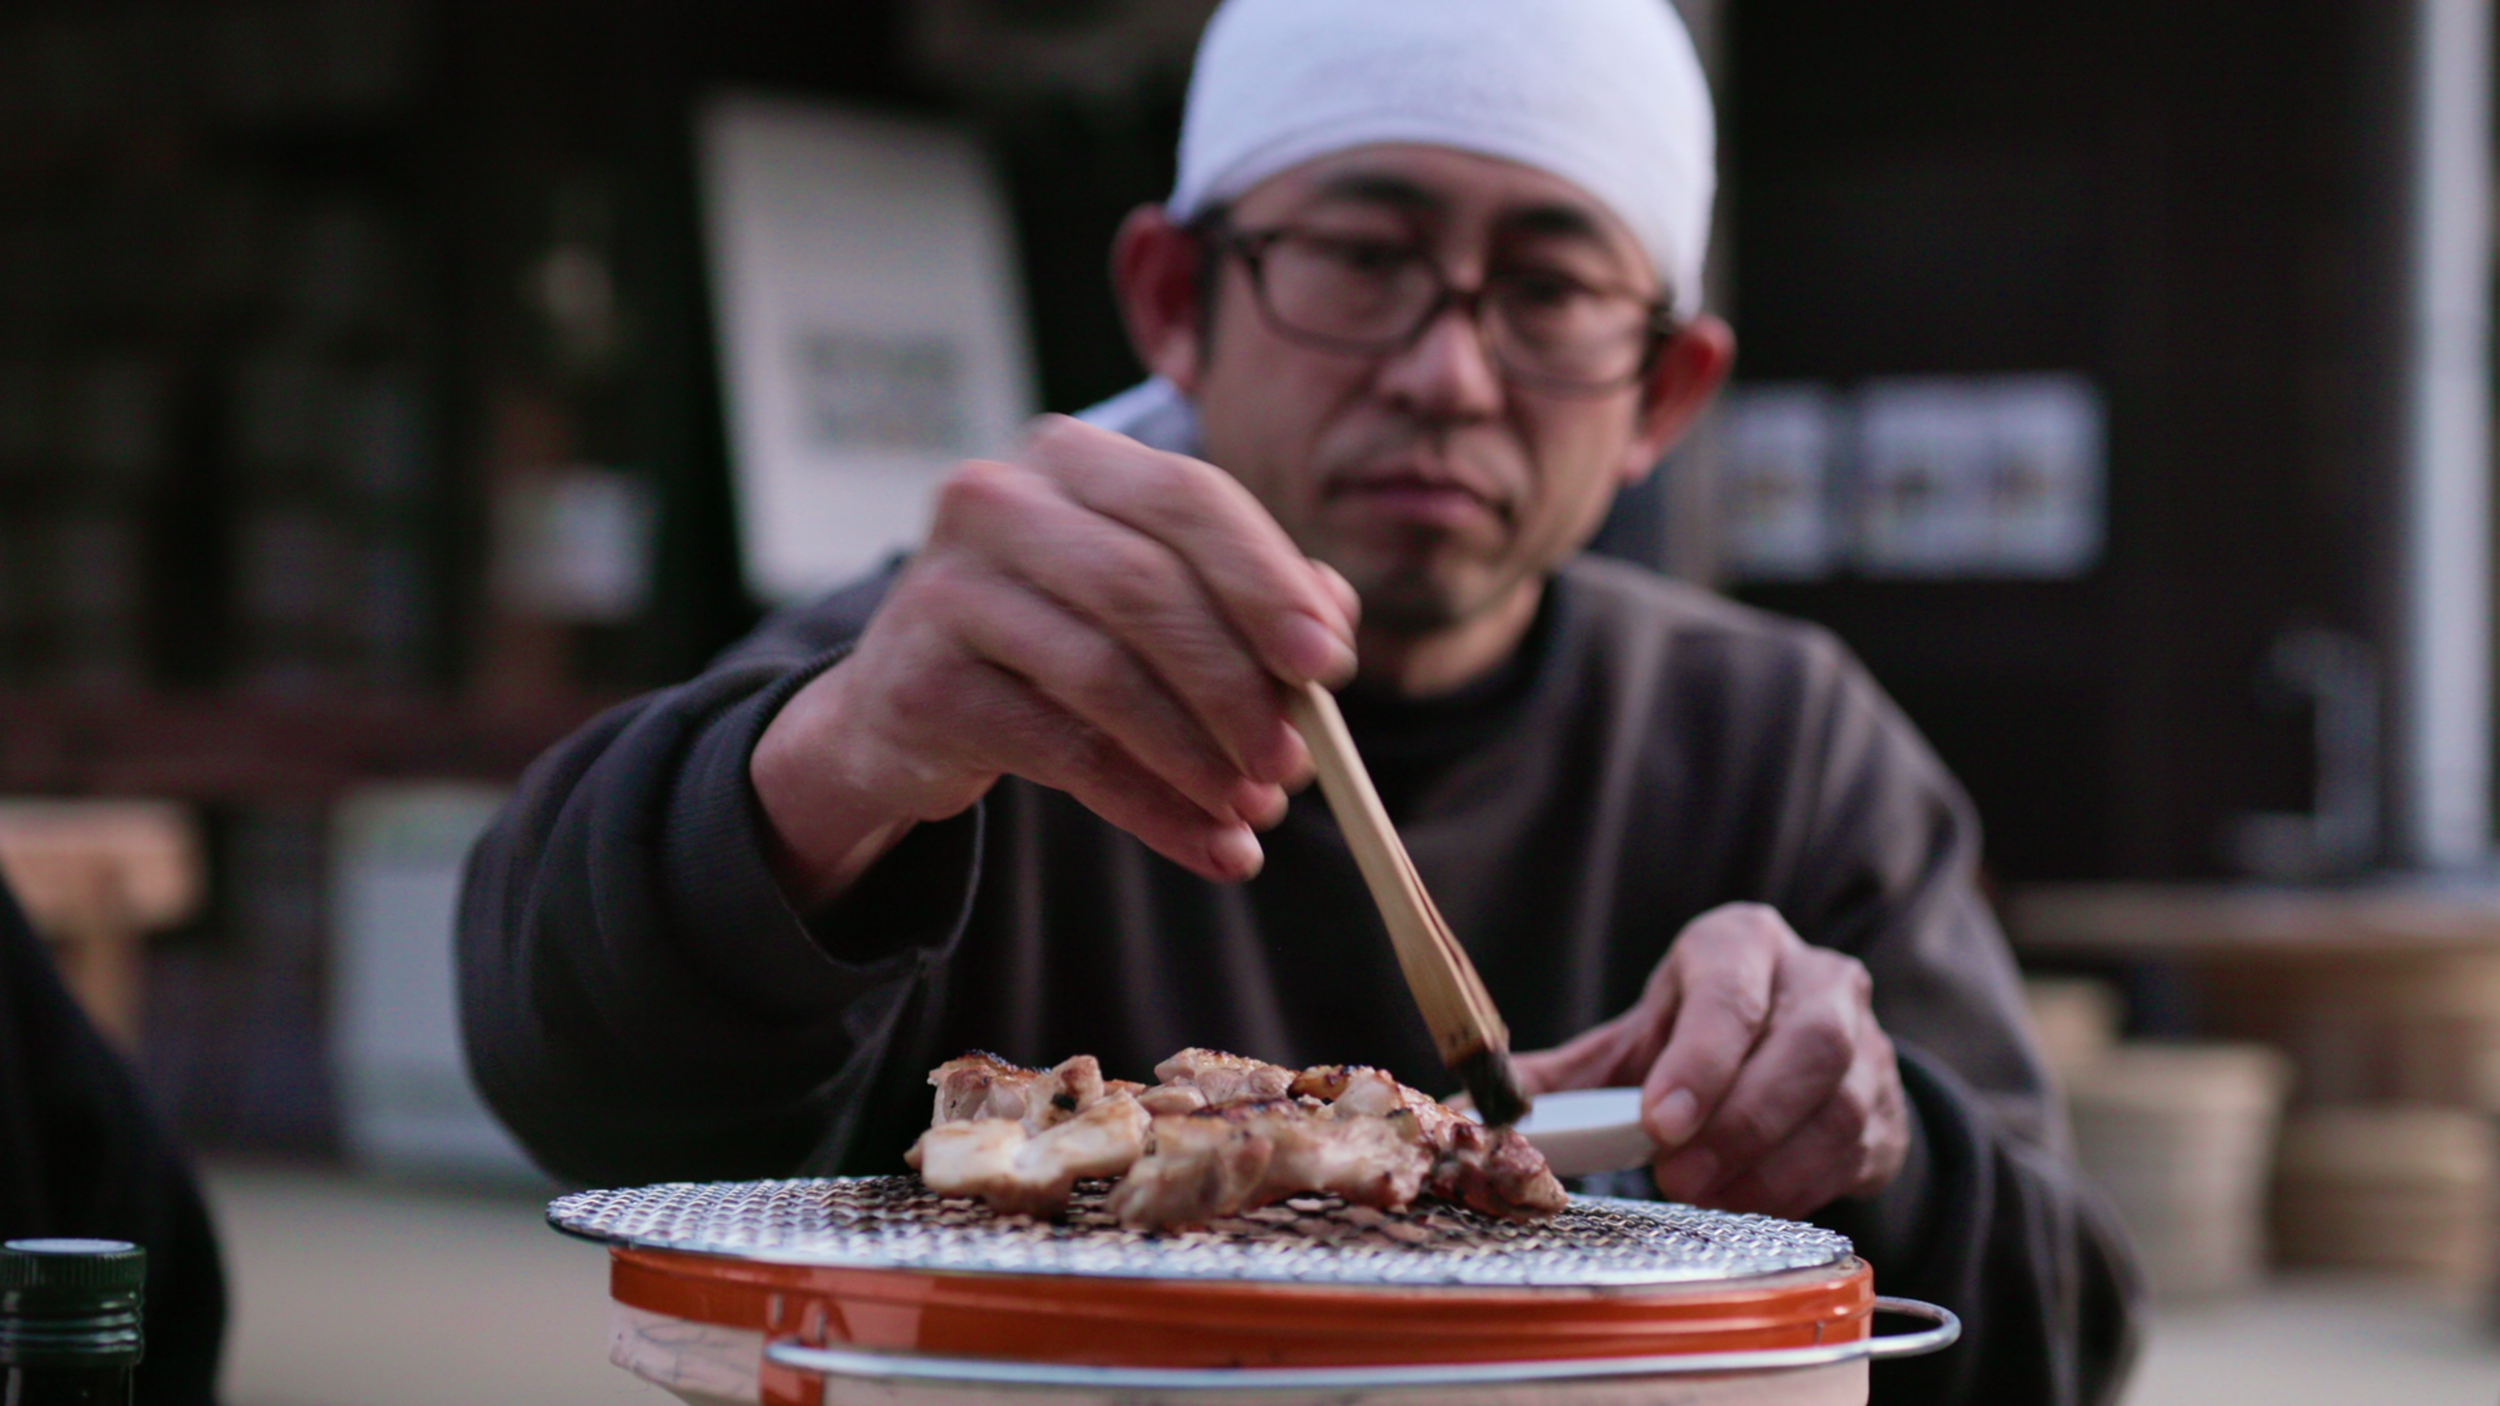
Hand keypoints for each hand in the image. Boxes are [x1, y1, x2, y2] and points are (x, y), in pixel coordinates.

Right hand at [752, 416, 1358, 905]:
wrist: (906, 707)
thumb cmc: (1054, 636)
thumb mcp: (1149, 598)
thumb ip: (1247, 598)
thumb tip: (1330, 629)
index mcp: (1070, 457)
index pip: (1188, 497)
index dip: (1267, 581)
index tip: (1330, 665)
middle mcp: (997, 500)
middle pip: (1147, 587)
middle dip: (1236, 685)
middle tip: (1297, 763)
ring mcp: (946, 587)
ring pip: (1104, 675)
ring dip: (1198, 758)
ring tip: (1255, 812)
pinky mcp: (923, 682)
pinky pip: (1062, 753)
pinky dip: (1150, 807)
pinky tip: (1206, 845)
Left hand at [1511, 903, 1908, 1218]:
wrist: (1789, 1041)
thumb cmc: (1696, 1035)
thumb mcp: (1633, 1039)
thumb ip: (1563, 1075)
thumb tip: (1474, 1105)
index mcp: (1742, 944)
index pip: (1731, 995)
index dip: (1700, 1061)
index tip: (1659, 1122)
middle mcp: (1819, 980)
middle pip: (1807, 1046)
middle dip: (1741, 1120)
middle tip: (1677, 1175)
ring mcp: (1868, 1044)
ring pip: (1841, 1105)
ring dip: (1771, 1163)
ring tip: (1708, 1194)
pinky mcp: (1889, 1110)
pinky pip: (1859, 1153)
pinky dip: (1800, 1187)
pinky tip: (1749, 1199)